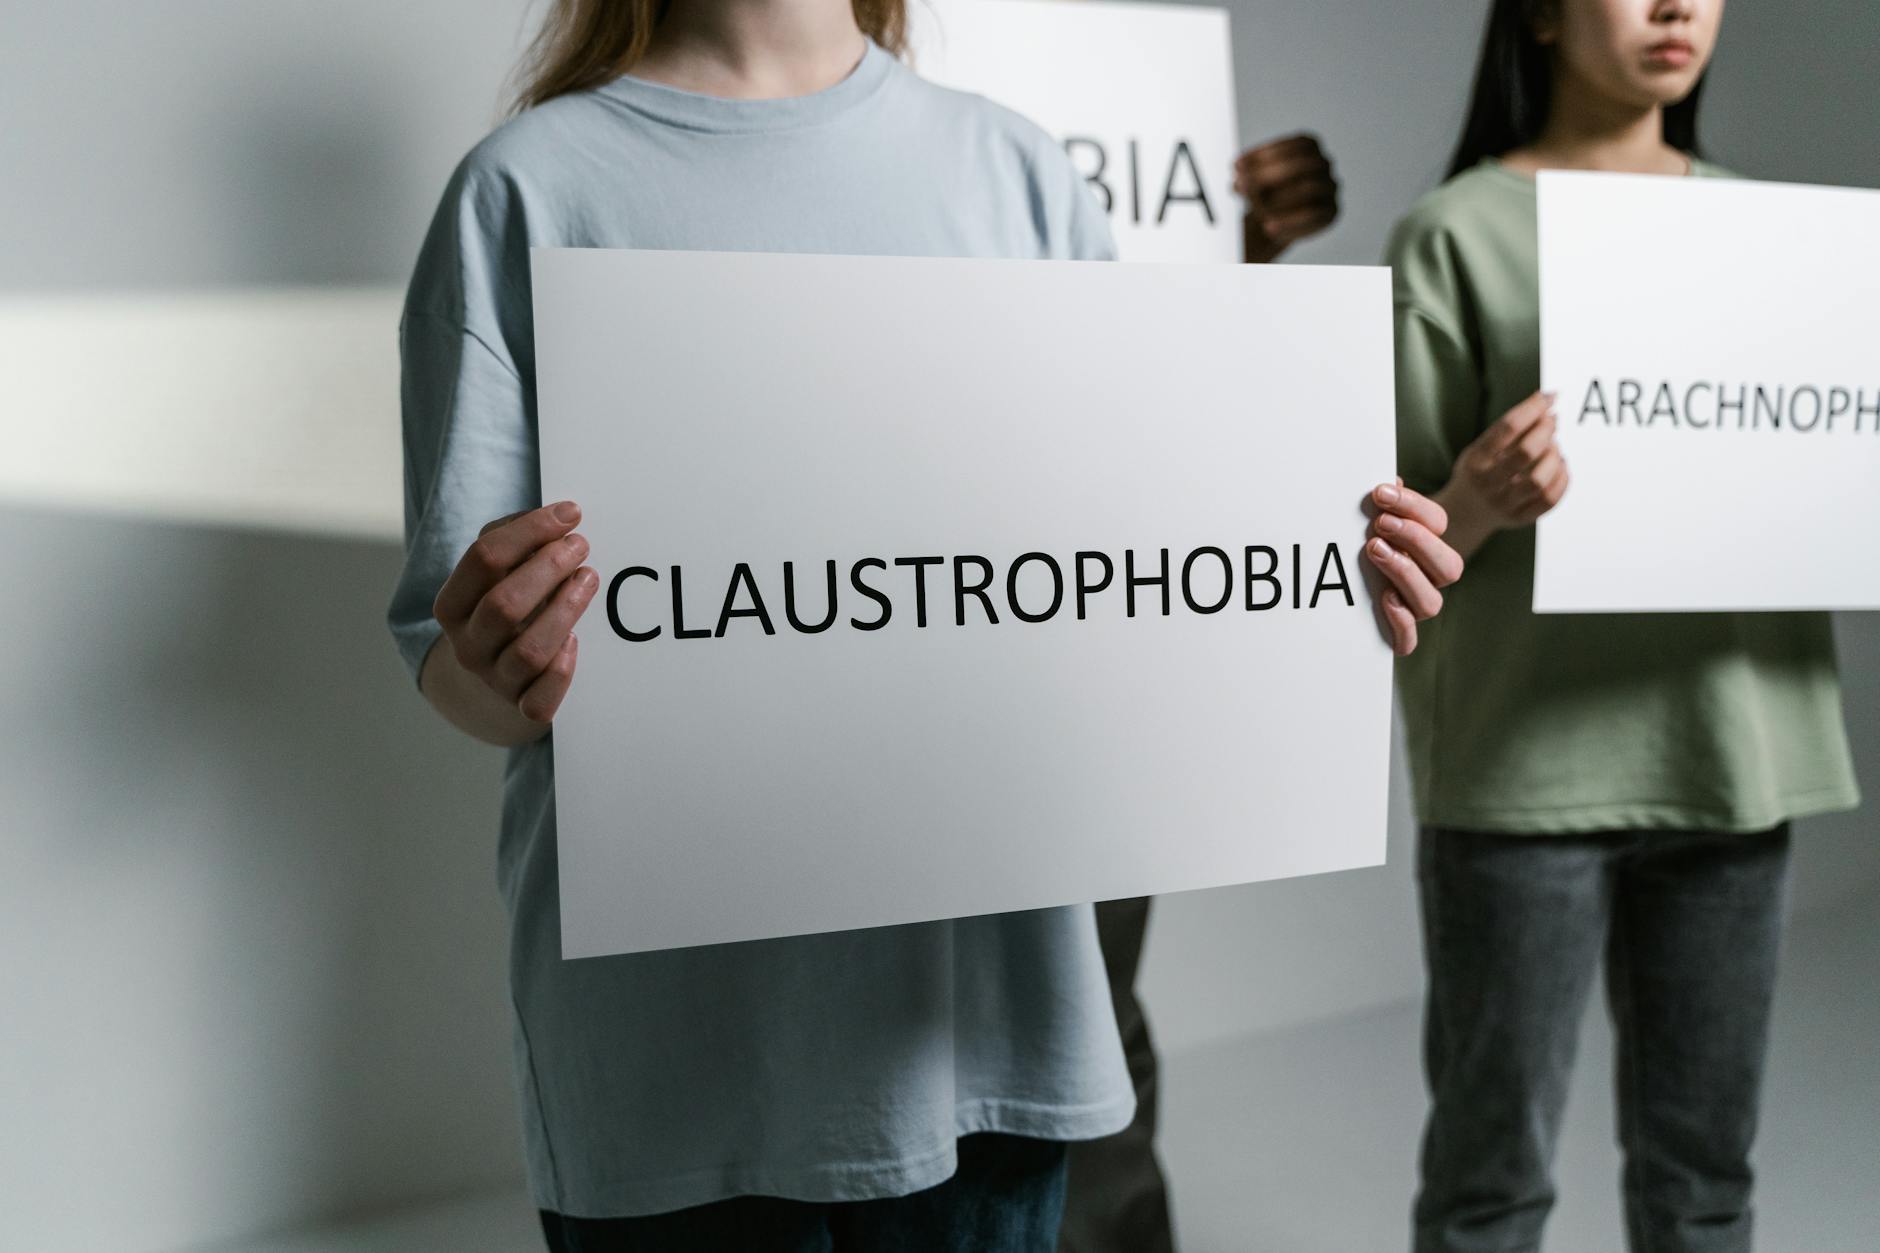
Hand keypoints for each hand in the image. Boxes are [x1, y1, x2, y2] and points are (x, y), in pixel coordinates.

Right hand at [432, 502, 598, 723]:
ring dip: (566, 609)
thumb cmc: (504, 605)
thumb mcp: (497, 570)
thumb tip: (560, 517)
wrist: (494, 677)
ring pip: (529, 652)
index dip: (529, 532)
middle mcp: (468, 645)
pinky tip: (574, 642)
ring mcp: (495, 679)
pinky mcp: (523, 706)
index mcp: (452, 605)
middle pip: (504, 605)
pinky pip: (541, 700)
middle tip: (580, 546)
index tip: (570, 514)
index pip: (483, 560)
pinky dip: (560, 672)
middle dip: (548, 569)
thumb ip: (515, 537)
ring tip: (589, 578)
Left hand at [1235, 133, 1339, 263]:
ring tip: (1256, 210)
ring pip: (1309, 188)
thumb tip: (1240, 181)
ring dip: (1279, 198)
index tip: (1236, 167)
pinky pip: (1314, 215)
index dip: (1262, 155)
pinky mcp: (1332, 212)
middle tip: (1241, 186)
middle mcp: (1323, 163)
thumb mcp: (1251, 183)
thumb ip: (1247, 179)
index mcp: (1307, 146)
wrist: (1274, 222)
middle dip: (1267, 174)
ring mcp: (1330, 187)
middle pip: (1301, 163)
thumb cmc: (1264, 194)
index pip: (1289, 144)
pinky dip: (1289, 222)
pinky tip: (1269, 228)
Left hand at [1362, 480, 1462, 656]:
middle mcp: (1430, 577)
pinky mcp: (1396, 634)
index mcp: (1429, 543)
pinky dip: (1401, 622)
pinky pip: (1408, 641)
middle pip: (1449, 566)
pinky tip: (1384, 598)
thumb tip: (1385, 477)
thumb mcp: (1368, 514)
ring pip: (1431, 602)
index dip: (1413, 506)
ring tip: (1373, 550)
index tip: (1379, 492)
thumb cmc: (1358, 537)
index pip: (1438, 523)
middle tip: (1380, 524)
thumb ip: (1380, 499)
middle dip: (1416, 540)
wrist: (1340, 578)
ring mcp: (1415, 606)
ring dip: (1406, 573)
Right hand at [1438, 391, 1569, 557]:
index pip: (1507, 428)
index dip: (1533, 408)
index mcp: (1475, 460)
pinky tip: (1560, 466)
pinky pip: (1550, 500)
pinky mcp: (1519, 518)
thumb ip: (1509, 428)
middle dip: (1546, 430)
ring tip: (1554, 447)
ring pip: (1540, 480)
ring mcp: (1504, 504)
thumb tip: (1547, 402)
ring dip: (1555, 457)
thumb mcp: (1481, 447)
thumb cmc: (1479, 471)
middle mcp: (1487, 484)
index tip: (1549, 397)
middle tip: (1552, 421)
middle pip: (1526, 452)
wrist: (1464, 513)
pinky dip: (1562, 479)